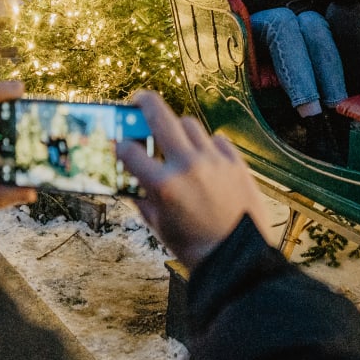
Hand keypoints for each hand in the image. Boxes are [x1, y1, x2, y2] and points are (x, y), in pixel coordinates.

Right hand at [118, 90, 272, 270]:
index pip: (130, 151)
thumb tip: (130, 183)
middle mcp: (187, 165)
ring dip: (177, 129)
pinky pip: (216, 140)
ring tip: (174, 139)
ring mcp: (214, 160)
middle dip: (144, 102)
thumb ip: (142, 200)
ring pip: (189, 123)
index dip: (120, 146)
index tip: (120, 144)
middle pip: (160, 115)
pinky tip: (204, 158)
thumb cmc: (196, 248)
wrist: (239, 257)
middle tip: (138, 101)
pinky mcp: (236, 162)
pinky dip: (207, 145)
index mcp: (164, 185)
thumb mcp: (160, 227)